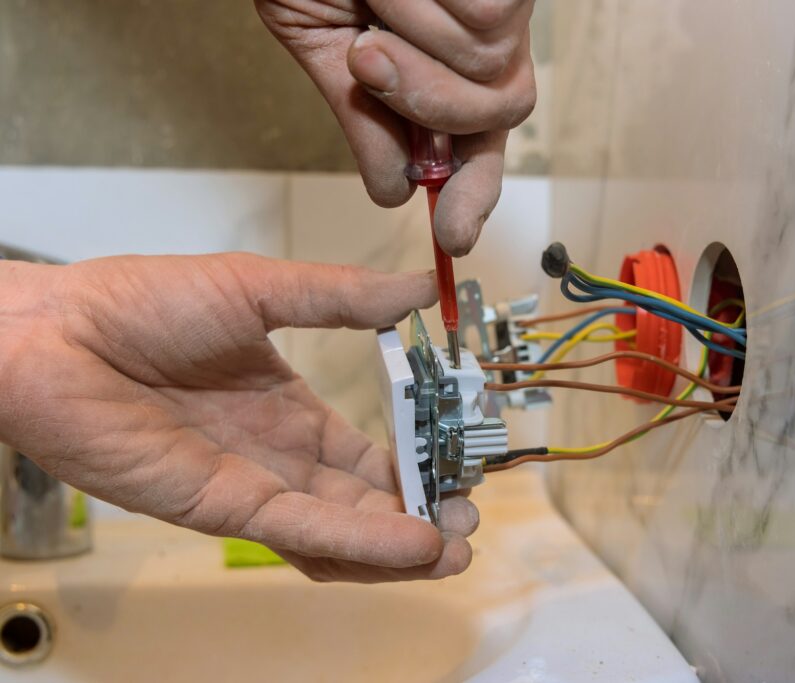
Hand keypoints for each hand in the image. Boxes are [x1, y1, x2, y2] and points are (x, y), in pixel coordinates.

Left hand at [0, 254, 477, 581]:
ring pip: (342, 535)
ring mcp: (256, 488)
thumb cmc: (144, 303)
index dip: (421, 463)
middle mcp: (281, 459)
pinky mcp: (226, 508)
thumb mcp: (261, 289)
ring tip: (455, 545)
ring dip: (400, 547)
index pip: (373, 453)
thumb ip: (342, 296)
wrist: (58, 334)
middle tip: (469, 515)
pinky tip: (413, 543)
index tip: (464, 461)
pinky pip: (305, 532)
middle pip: (367, 503)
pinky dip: (362, 543)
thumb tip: (418, 288)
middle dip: (422, 514)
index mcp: (293, 413)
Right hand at [256, 0, 536, 256]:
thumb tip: (393, 192)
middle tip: (368, 60)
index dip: (473, 190)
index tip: (454, 234)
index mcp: (446, 66)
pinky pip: (488, 22)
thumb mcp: (326, 52)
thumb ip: (365, 121)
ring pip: (493, 67)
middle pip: (502, 109)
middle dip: (432, 103)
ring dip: (416, 41)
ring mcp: (506, 3)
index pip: (482, 140)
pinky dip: (425, 9)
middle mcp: (487, 37)